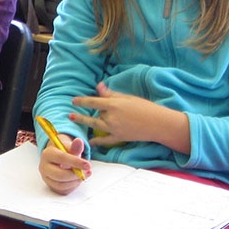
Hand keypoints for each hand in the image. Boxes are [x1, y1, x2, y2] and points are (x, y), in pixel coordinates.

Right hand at [39, 136, 89, 194]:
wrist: (58, 158)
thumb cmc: (65, 152)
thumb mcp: (70, 147)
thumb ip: (75, 146)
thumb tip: (79, 141)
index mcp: (47, 154)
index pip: (61, 158)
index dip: (76, 162)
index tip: (88, 165)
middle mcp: (43, 167)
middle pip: (60, 175)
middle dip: (76, 175)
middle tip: (87, 172)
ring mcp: (46, 178)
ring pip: (62, 185)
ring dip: (76, 181)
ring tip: (83, 175)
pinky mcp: (51, 186)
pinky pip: (63, 190)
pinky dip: (73, 186)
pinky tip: (77, 179)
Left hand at [71, 83, 189, 152]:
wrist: (158, 123)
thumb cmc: (145, 107)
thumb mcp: (127, 97)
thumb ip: (111, 93)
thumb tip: (99, 86)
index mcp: (114, 104)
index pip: (93, 101)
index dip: (82, 101)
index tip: (73, 100)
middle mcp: (111, 117)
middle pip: (95, 113)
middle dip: (83, 112)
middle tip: (70, 113)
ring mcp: (114, 128)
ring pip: (96, 125)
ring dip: (85, 123)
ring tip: (74, 121)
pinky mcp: (119, 137)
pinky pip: (105, 140)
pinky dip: (97, 141)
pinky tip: (90, 142)